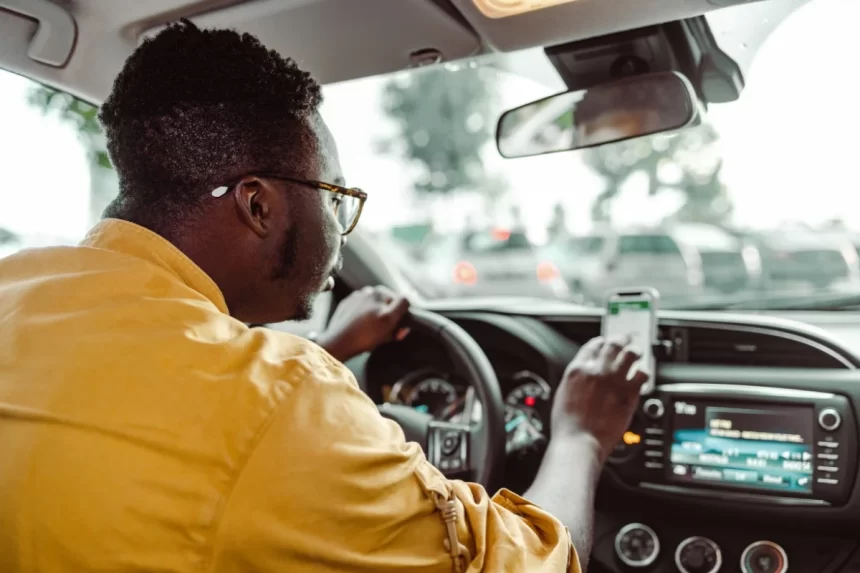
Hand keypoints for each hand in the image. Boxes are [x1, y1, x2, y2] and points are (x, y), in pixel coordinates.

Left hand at [316, 286, 409, 361]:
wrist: (338, 341)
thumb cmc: (364, 339)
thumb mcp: (386, 336)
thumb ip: (399, 330)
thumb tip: (403, 328)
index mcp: (386, 302)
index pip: (404, 300)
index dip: (404, 311)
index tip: (399, 319)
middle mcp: (374, 294)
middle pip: (389, 297)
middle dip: (389, 308)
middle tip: (383, 322)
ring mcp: (360, 294)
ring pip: (375, 297)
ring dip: (376, 306)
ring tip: (370, 321)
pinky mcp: (349, 298)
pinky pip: (361, 300)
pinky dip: (363, 307)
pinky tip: (359, 320)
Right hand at [550, 336, 648, 462]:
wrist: (579, 442)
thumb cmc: (568, 425)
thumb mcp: (564, 393)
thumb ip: (577, 380)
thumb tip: (585, 376)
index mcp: (578, 369)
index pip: (593, 344)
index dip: (601, 341)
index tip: (605, 343)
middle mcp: (598, 370)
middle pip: (614, 344)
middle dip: (621, 339)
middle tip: (626, 339)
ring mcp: (615, 381)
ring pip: (630, 354)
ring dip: (635, 351)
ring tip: (638, 353)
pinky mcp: (630, 394)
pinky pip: (643, 374)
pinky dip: (644, 372)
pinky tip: (643, 374)